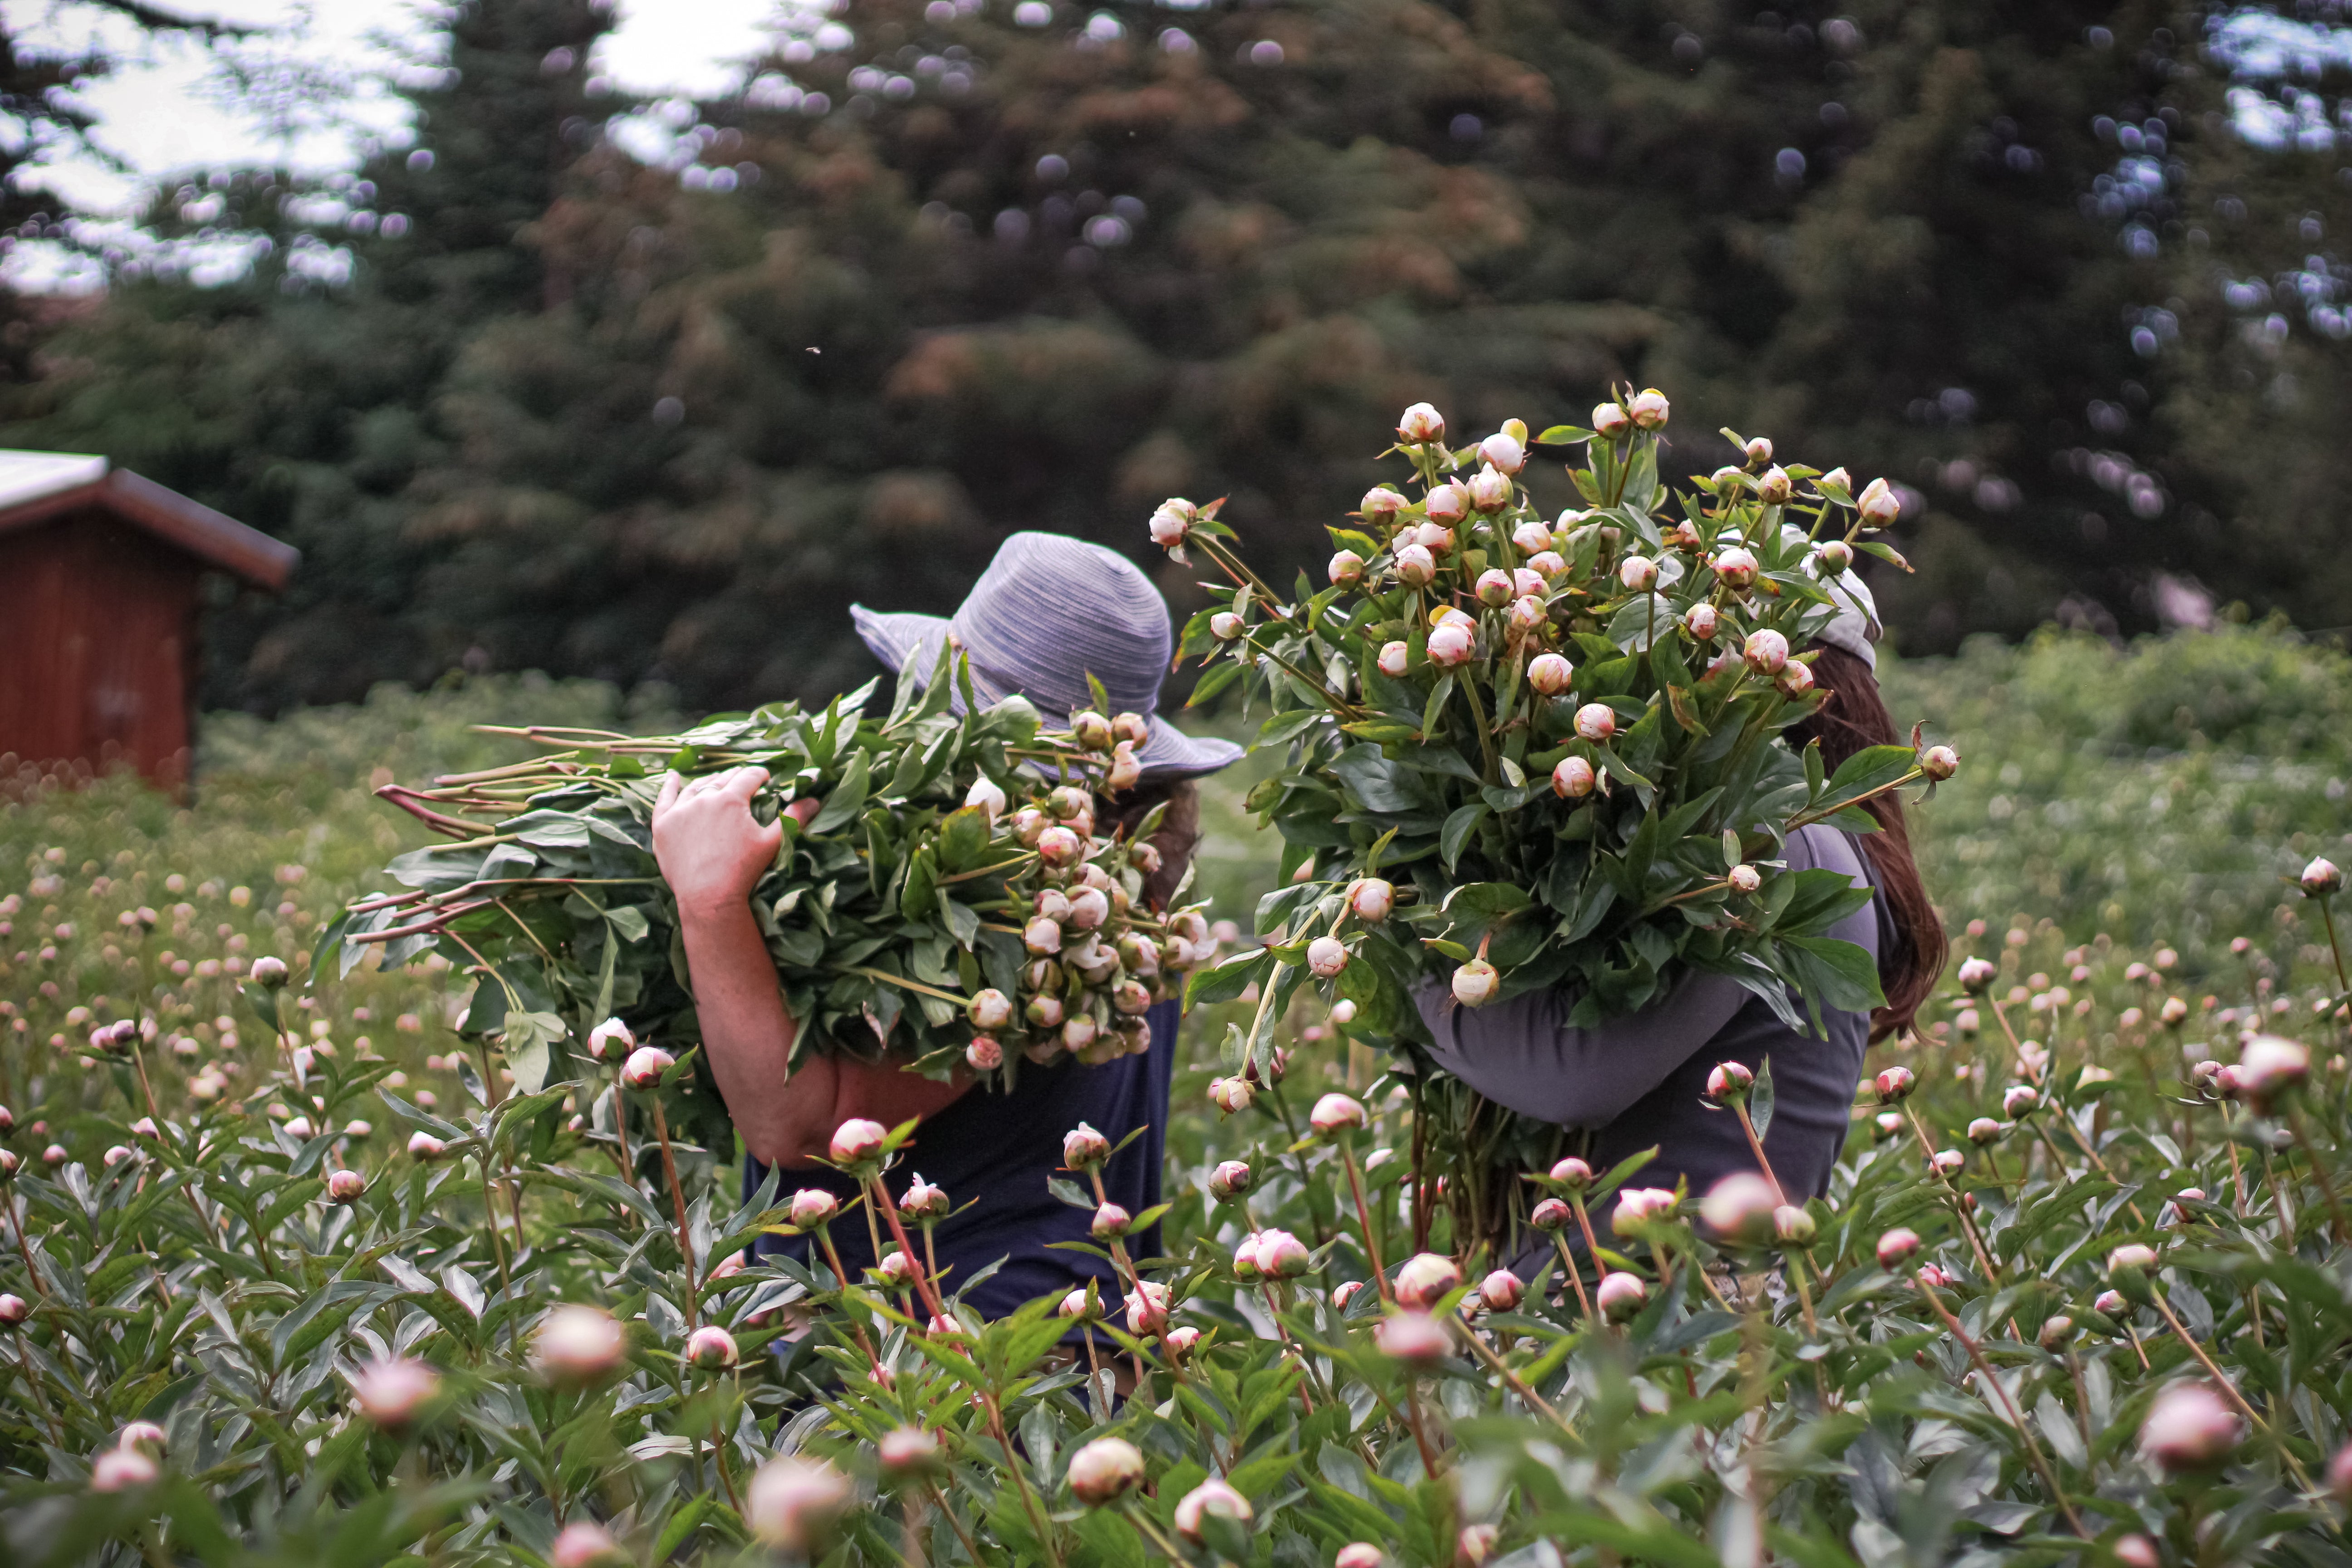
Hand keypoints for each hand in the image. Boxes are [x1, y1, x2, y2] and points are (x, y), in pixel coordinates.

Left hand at [652, 768, 814, 918]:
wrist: (708, 897)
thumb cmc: (743, 870)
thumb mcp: (773, 842)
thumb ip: (794, 819)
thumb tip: (814, 800)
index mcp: (732, 798)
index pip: (749, 777)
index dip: (760, 775)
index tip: (765, 779)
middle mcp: (704, 798)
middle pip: (722, 780)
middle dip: (735, 778)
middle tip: (744, 780)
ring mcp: (680, 811)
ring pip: (695, 788)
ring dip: (708, 782)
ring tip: (717, 781)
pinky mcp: (663, 825)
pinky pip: (664, 799)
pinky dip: (669, 786)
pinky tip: (673, 777)